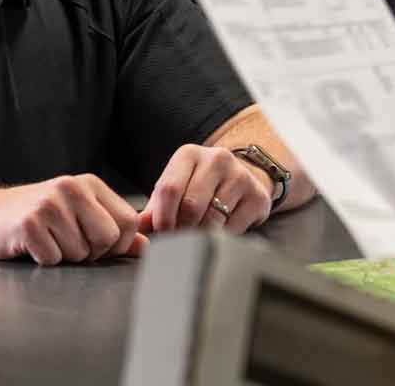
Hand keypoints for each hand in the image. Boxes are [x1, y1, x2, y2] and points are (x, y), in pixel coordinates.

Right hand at [0, 174, 146, 264]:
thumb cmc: (36, 217)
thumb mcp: (78, 215)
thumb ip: (113, 228)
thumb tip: (145, 247)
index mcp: (89, 185)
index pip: (128, 221)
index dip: (118, 244)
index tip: (98, 246)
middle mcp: (72, 188)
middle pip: (108, 237)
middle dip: (93, 253)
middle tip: (69, 245)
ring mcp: (49, 204)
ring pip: (80, 252)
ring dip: (65, 257)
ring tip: (48, 241)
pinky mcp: (28, 224)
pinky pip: (53, 259)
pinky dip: (44, 260)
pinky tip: (31, 246)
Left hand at [141, 145, 272, 235]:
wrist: (243, 177)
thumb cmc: (201, 186)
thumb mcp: (177, 188)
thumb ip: (155, 207)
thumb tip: (137, 228)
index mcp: (189, 154)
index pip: (169, 189)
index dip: (162, 218)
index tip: (162, 233)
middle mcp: (217, 159)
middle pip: (191, 206)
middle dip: (181, 230)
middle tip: (178, 241)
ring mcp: (240, 176)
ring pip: (212, 219)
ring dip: (200, 236)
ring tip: (196, 239)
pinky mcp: (257, 196)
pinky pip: (233, 228)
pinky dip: (222, 237)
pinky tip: (219, 233)